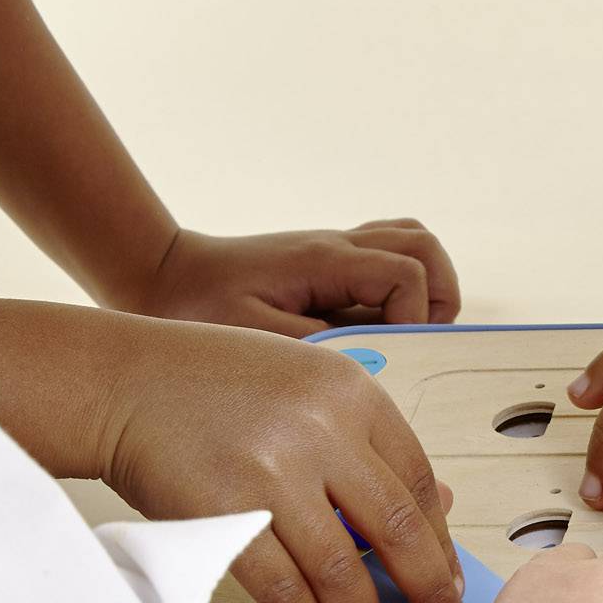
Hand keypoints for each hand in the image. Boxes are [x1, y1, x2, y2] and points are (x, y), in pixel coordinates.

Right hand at [100, 321, 463, 602]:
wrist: (124, 382)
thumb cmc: (215, 386)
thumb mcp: (308, 387)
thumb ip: (370, 442)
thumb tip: (443, 503)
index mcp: (352, 393)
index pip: (419, 481)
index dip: (441, 542)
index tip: (449, 580)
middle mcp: (321, 428)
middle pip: (397, 529)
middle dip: (426, 591)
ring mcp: (272, 471)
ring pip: (341, 568)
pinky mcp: (226, 513)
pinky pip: (282, 586)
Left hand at [131, 221, 462, 335]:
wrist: (164, 275)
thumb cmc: (199, 307)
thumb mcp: (252, 336)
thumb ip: (315, 346)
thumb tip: (371, 361)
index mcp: (325, 261)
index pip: (406, 276)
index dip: (414, 319)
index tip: (390, 355)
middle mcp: (337, 245)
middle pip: (424, 247)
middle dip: (438, 296)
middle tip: (416, 341)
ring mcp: (336, 247)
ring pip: (414, 241)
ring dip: (428, 284)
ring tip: (406, 330)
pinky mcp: (329, 258)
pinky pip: (388, 250)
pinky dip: (403, 279)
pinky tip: (380, 318)